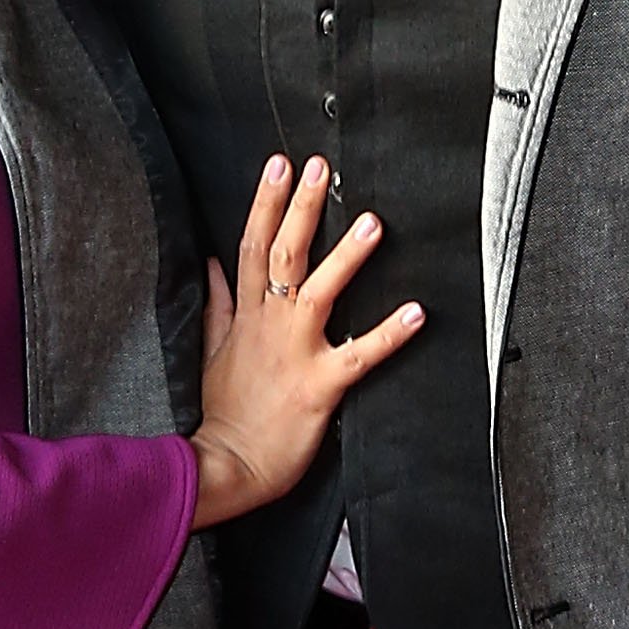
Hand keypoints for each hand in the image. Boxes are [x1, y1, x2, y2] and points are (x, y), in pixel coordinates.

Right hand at [189, 155, 423, 529]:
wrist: (223, 464)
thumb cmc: (223, 412)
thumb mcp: (212, 350)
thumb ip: (218, 303)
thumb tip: (211, 263)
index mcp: (247, 315)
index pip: (253, 245)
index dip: (266, 202)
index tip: (280, 164)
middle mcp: (270, 324)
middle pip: (283, 253)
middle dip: (302, 206)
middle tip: (320, 167)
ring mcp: (294, 352)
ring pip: (321, 291)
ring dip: (347, 256)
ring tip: (372, 223)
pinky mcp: (319, 385)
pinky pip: (360, 354)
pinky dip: (389, 333)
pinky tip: (417, 312)